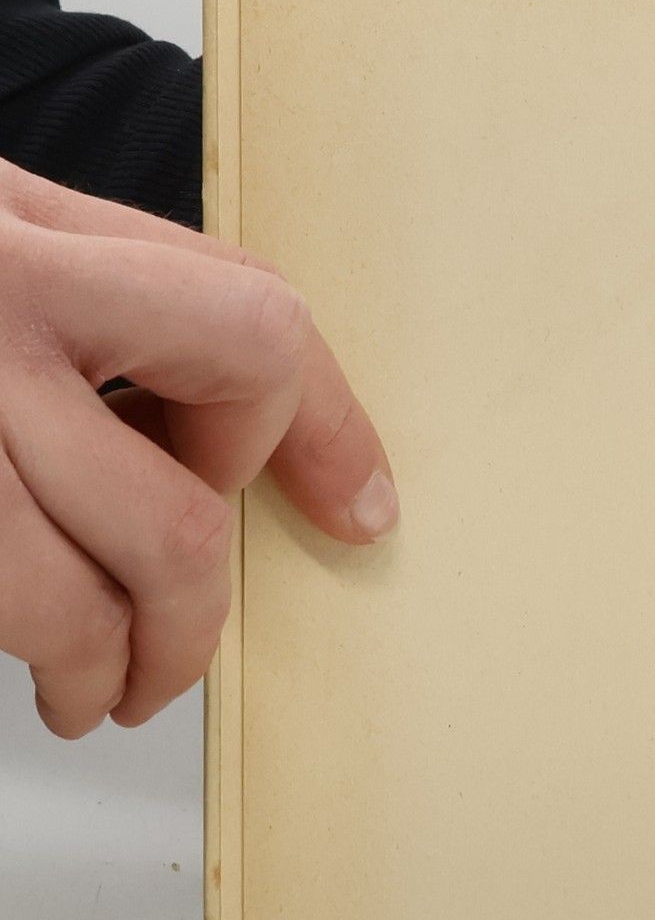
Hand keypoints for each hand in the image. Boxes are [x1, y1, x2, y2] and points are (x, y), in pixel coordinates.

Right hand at [0, 160, 396, 737]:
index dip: (318, 435)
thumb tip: (319, 478)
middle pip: (173, 514)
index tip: (355, 509)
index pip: (255, 332)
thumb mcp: (6, 228)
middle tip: (172, 657)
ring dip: (104, 671)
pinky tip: (23, 665)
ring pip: (64, 598)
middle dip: (193, 617)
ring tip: (95, 691)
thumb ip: (142, 308)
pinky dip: (27, 655)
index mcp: (26, 233)